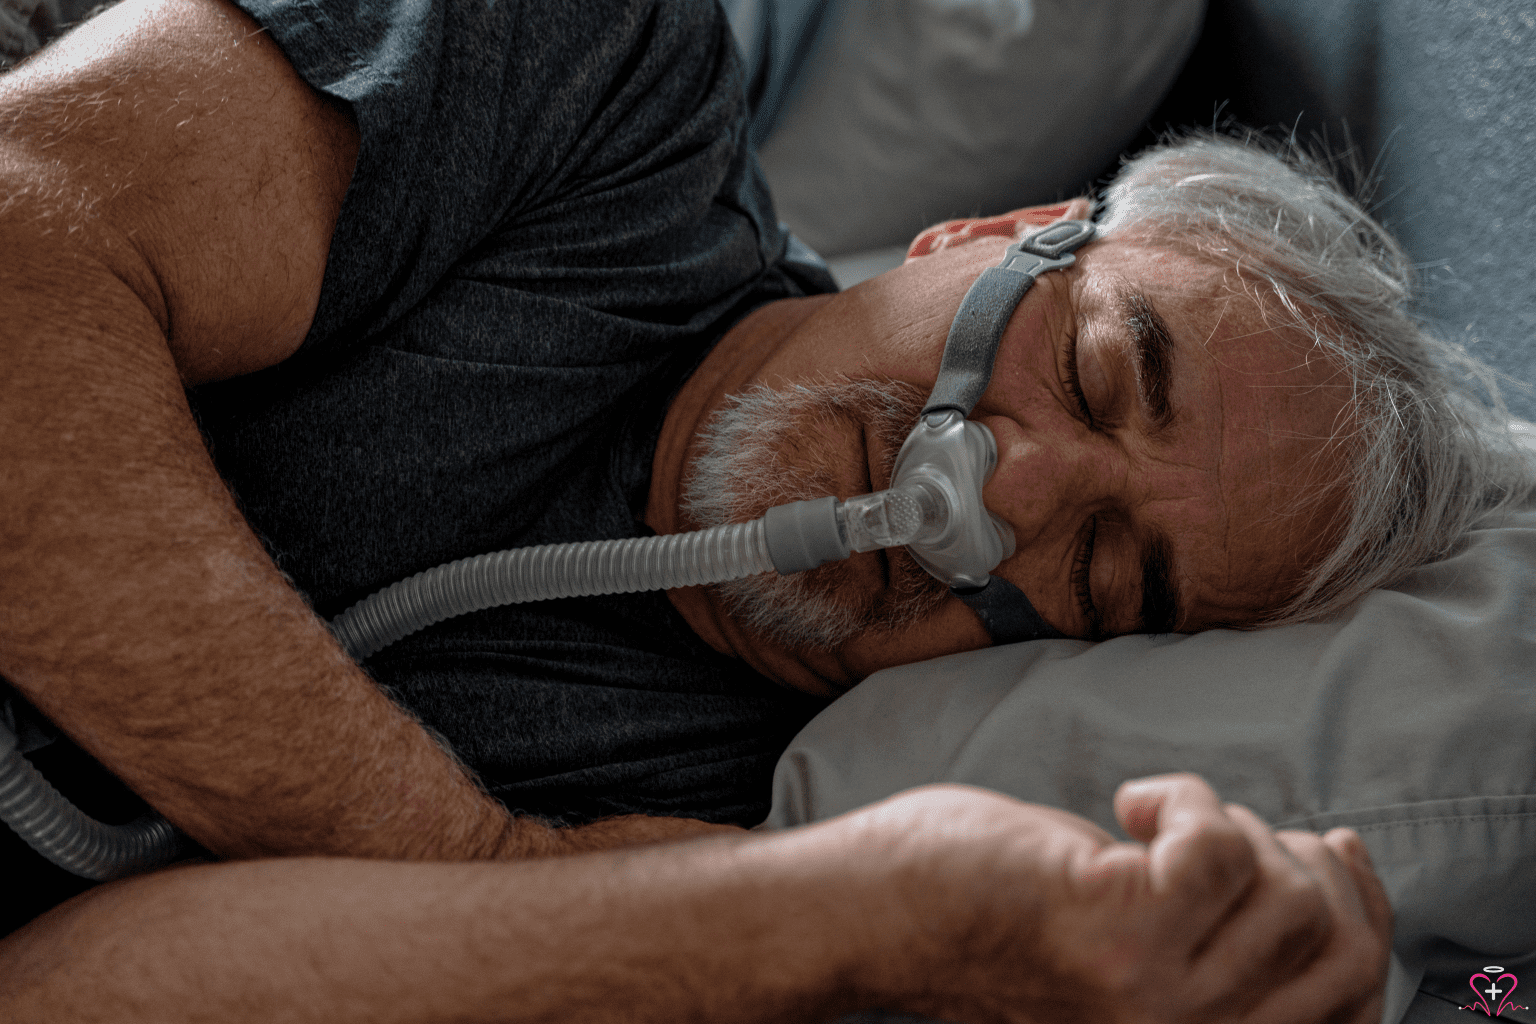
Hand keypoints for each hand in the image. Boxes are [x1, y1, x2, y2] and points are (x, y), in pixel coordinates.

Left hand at [849, 775, 1390, 1022]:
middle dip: (1307, 864)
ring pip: (1286, 890)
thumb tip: (1334, 868)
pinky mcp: (1119, 931)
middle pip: (1338, 950)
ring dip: (1226, 823)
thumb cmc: (999, 916)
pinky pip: (1220, 843)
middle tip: (1222, 828)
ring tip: (1149, 824)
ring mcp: (1158, 1000)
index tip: (1338, 851)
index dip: (1365, 916)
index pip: (1351, 1001)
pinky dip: (1183, 799)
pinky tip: (1126, 808)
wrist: (878, 915)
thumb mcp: (1140, 954)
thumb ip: (1225, 944)